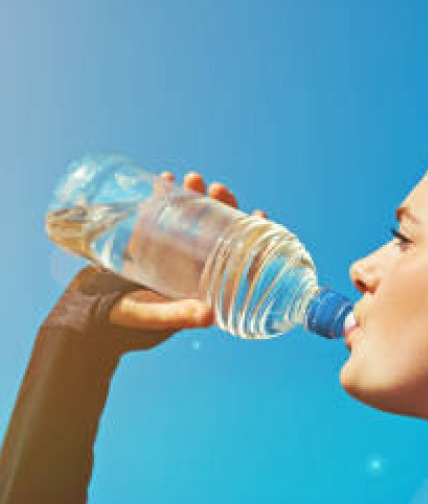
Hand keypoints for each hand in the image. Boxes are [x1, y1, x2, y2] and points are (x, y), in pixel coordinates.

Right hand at [108, 171, 267, 330]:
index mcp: (205, 286)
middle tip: (216, 188)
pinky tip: (165, 179)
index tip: (258, 213)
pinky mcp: (150, 242)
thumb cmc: (128, 324)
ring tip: (190, 178)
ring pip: (192, 219)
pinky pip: (162, 214)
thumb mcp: (157, 318)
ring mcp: (172, 253)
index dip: (252, 237)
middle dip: (222, 206)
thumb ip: (180, 316)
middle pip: (218, 231)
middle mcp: (193, 268)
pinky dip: (164, 196)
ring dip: (194, 196)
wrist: (92, 316)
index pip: (237, 258)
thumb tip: (209, 317)